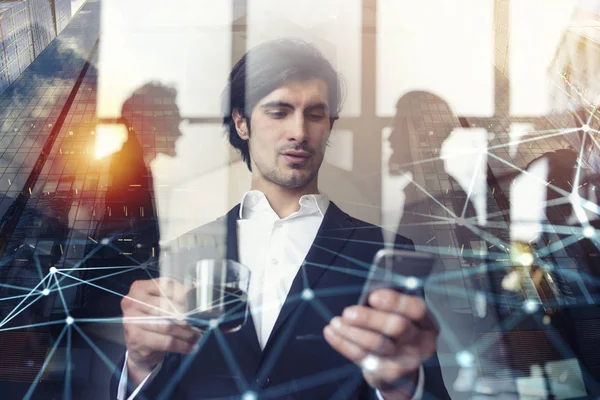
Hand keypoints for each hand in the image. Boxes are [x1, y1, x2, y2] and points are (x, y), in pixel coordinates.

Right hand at [121, 277, 201, 385]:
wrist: (138, 345)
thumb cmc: (153, 319)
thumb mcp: (161, 303)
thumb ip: (176, 296)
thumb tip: (197, 291)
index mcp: (139, 287)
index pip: (166, 286)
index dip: (185, 294)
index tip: (197, 303)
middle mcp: (132, 301)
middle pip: (167, 307)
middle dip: (187, 315)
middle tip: (200, 321)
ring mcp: (131, 320)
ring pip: (168, 326)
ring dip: (187, 332)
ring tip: (197, 335)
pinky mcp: (136, 338)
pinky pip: (166, 342)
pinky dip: (182, 345)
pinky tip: (190, 346)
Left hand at [323, 289, 437, 398]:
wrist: (400, 368)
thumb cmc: (395, 332)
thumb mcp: (398, 316)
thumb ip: (386, 306)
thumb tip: (362, 297)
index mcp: (426, 322)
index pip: (417, 309)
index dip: (394, 301)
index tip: (373, 296)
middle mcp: (422, 342)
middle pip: (397, 327)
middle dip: (369, 318)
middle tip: (348, 313)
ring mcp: (407, 360)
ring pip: (377, 344)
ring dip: (351, 332)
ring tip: (336, 322)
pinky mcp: (390, 374)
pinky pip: (363, 357)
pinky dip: (343, 344)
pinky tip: (332, 333)